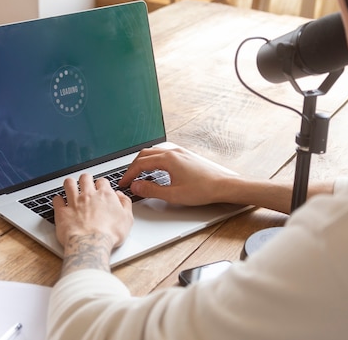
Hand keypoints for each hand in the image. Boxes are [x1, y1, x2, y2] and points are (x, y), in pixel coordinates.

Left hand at [52, 174, 132, 273]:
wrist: (91, 244)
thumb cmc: (109, 234)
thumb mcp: (127, 219)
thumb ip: (125, 203)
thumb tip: (121, 196)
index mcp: (105, 195)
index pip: (102, 181)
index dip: (102, 184)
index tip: (101, 188)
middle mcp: (88, 195)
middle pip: (85, 178)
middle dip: (86, 179)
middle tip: (86, 184)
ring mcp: (74, 202)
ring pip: (69, 184)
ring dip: (70, 184)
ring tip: (71, 187)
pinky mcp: (62, 212)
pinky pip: (56, 200)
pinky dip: (57, 200)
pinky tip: (59, 202)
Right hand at [118, 147, 232, 206]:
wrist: (224, 186)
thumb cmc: (203, 190)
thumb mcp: (173, 195)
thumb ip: (151, 190)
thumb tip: (136, 187)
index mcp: (168, 159)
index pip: (140, 164)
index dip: (129, 174)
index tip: (124, 183)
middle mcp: (173, 152)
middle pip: (145, 155)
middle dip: (134, 166)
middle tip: (128, 179)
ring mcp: (180, 153)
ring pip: (155, 153)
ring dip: (144, 162)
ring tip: (139, 175)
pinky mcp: (186, 157)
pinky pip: (164, 155)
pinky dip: (154, 161)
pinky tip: (156, 171)